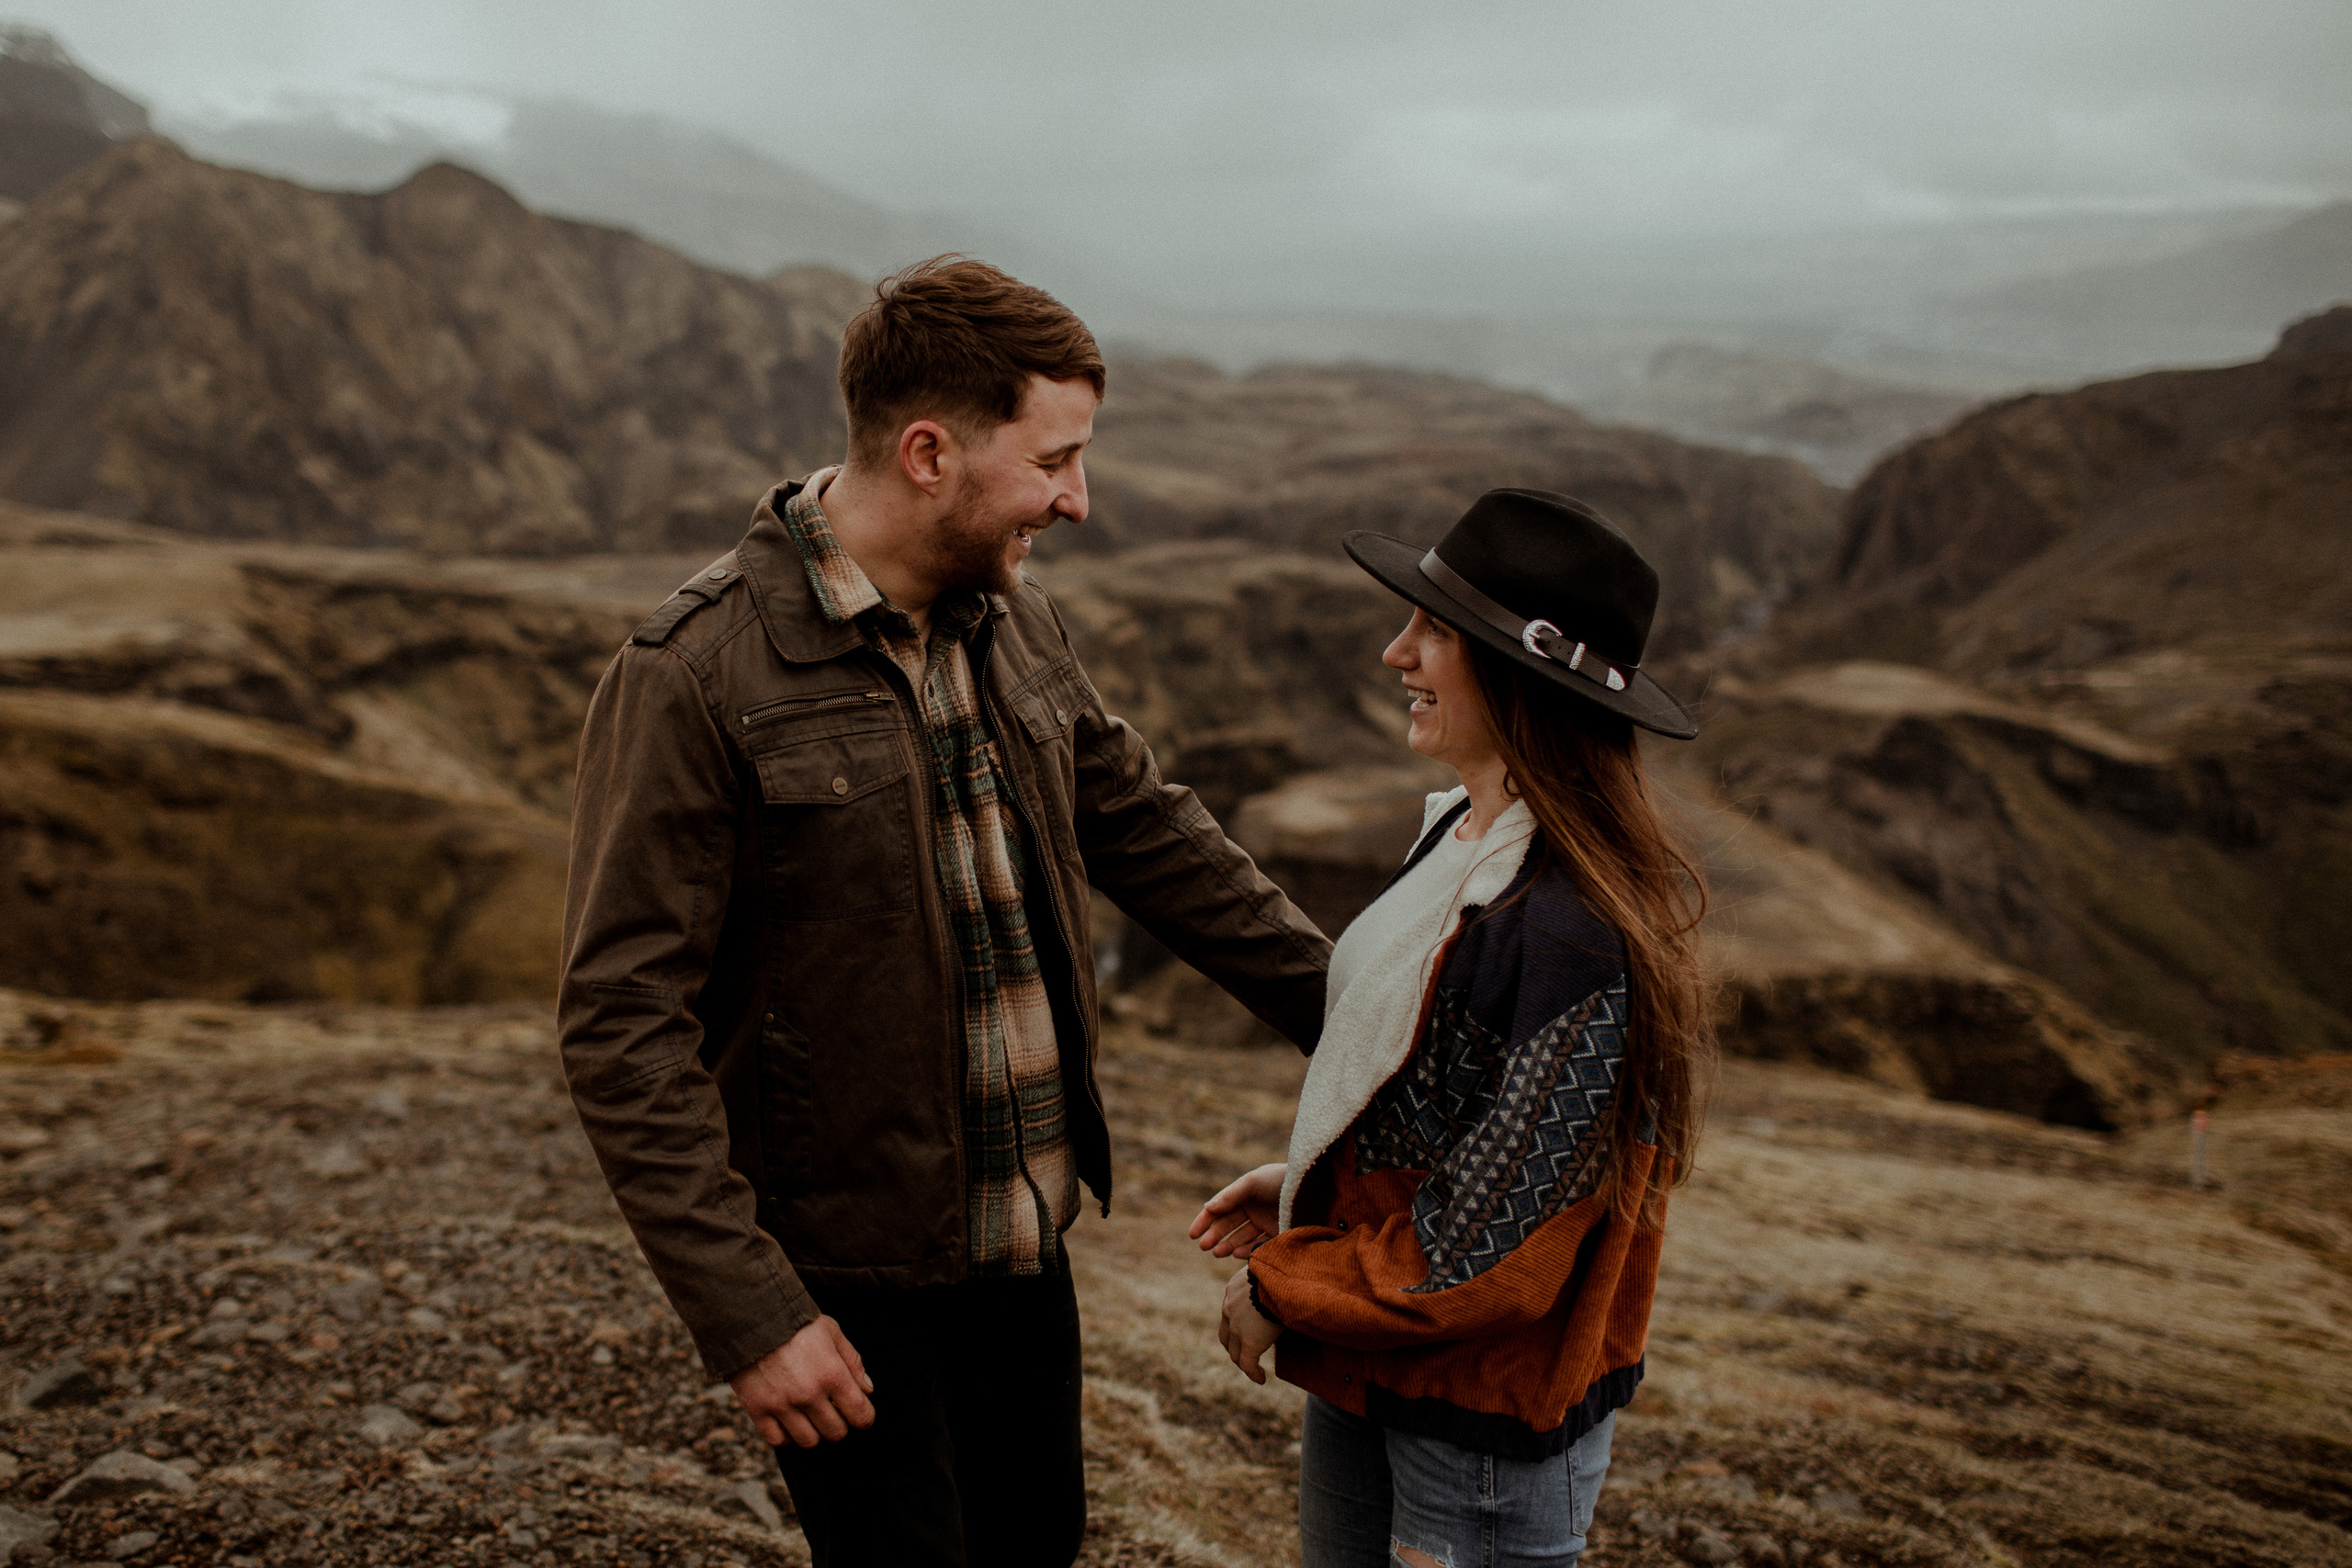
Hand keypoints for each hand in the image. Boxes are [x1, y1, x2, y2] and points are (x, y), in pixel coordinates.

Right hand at [727, 1315, 875, 1447]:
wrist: (750, 1318)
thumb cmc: (796, 1323)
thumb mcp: (832, 1332)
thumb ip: (853, 1362)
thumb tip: (867, 1390)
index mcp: (832, 1374)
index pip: (861, 1415)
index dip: (864, 1417)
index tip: (861, 1414)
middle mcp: (809, 1394)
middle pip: (836, 1432)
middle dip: (840, 1424)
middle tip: (834, 1410)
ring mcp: (782, 1405)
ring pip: (809, 1441)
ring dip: (814, 1431)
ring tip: (811, 1416)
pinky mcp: (758, 1410)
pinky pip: (777, 1440)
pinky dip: (786, 1436)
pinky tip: (789, 1421)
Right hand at [1189, 1162, 1285, 1258]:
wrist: (1312, 1189)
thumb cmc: (1280, 1179)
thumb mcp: (1253, 1182)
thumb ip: (1230, 1195)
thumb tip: (1207, 1207)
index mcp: (1244, 1195)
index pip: (1219, 1209)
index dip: (1204, 1221)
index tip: (1192, 1235)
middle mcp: (1254, 1210)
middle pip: (1228, 1226)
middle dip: (1214, 1236)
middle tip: (1204, 1247)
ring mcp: (1266, 1224)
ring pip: (1241, 1238)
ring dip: (1227, 1245)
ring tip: (1218, 1252)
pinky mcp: (1279, 1236)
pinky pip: (1259, 1246)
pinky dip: (1246, 1251)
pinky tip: (1235, 1253)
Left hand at [1218, 1265, 1281, 1384]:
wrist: (1282, 1279)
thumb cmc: (1284, 1269)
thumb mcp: (1270, 1269)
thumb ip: (1269, 1277)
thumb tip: (1284, 1275)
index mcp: (1233, 1289)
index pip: (1229, 1313)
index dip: (1235, 1326)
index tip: (1247, 1332)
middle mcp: (1229, 1308)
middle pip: (1226, 1336)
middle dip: (1234, 1347)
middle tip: (1246, 1355)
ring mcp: (1237, 1327)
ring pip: (1235, 1352)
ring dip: (1243, 1362)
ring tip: (1254, 1370)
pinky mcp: (1250, 1342)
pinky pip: (1248, 1364)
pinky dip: (1253, 1374)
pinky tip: (1261, 1379)